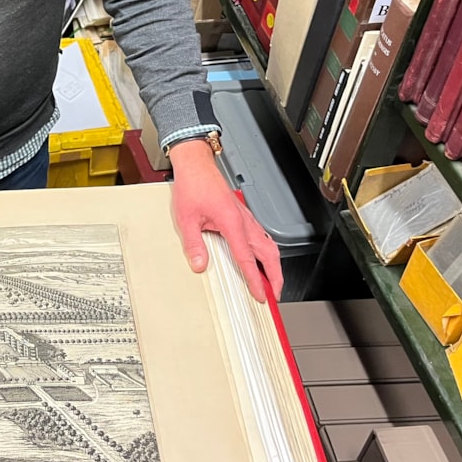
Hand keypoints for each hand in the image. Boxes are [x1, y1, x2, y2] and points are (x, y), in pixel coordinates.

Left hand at [167, 139, 283, 302]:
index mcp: (232, 223)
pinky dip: (266, 253)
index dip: (256, 280)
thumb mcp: (186, 219)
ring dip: (273, 265)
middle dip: (276, 277)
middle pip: (269, 254)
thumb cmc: (193, 186)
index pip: (248, 259)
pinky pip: (261, 237)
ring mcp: (246, 218)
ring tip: (271, 282)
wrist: (196, 166)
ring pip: (268, 245)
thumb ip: (193, 244)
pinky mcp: (243, 215)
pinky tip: (261, 259)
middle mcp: (244, 221)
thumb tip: (199, 264)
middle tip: (274, 295)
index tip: (261, 295)